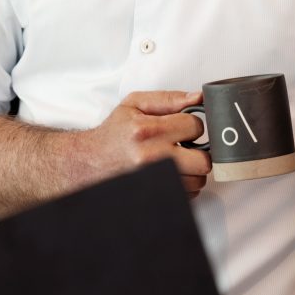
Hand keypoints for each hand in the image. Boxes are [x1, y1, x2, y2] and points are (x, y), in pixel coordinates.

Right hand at [74, 89, 210, 196]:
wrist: (91, 161)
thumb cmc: (114, 133)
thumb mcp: (135, 104)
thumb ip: (169, 99)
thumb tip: (199, 98)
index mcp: (147, 130)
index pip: (195, 126)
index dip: (190, 124)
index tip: (181, 127)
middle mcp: (151, 158)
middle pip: (203, 160)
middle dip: (197, 151)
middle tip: (183, 146)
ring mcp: (155, 181)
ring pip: (198, 180)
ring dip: (191, 170)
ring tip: (174, 160)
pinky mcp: (157, 196)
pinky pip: (189, 194)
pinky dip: (184, 184)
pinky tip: (170, 173)